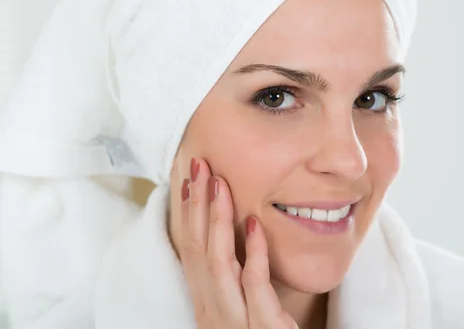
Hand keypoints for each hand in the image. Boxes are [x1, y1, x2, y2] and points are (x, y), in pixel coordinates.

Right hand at [179, 157, 297, 328]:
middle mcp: (210, 309)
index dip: (188, 214)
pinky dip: (255, 252)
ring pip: (216, 263)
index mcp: (205, 301)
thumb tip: (239, 233)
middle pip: (196, 249)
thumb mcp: (238, 307)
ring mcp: (232, 320)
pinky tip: (257, 224)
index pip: (190, 249)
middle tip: (199, 166)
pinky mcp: (260, 328)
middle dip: (196, 205)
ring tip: (221, 184)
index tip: (188, 179)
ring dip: (217, 220)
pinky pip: (253, 285)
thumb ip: (235, 276)